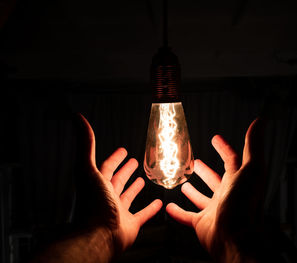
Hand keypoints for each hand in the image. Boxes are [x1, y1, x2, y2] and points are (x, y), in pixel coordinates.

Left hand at [74, 113, 162, 253]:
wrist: (99, 234)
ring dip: (135, 188)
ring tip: (144, 179)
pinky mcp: (130, 224)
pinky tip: (158, 202)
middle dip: (125, 171)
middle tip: (135, 162)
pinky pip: (142, 214)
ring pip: (128, 197)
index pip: (106, 168)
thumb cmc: (94, 203)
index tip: (122, 151)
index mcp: (98, 184)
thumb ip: (85, 144)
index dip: (114, 158)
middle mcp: (107, 197)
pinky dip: (150, 209)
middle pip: (117, 181)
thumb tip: (77, 118)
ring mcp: (119, 211)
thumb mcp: (88, 168)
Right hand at [166, 119, 265, 261]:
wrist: (235, 237)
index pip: (231, 160)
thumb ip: (254, 145)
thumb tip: (260, 122)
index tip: (216, 139)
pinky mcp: (202, 223)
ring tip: (183, 182)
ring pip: (201, 198)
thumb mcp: (251, 168)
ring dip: (193, 190)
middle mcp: (227, 195)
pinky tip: (169, 206)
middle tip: (195, 161)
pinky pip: (187, 216)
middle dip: (205, 170)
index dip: (224, 148)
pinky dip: (178, 212)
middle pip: (215, 179)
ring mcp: (214, 210)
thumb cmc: (244, 203)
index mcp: (237, 181)